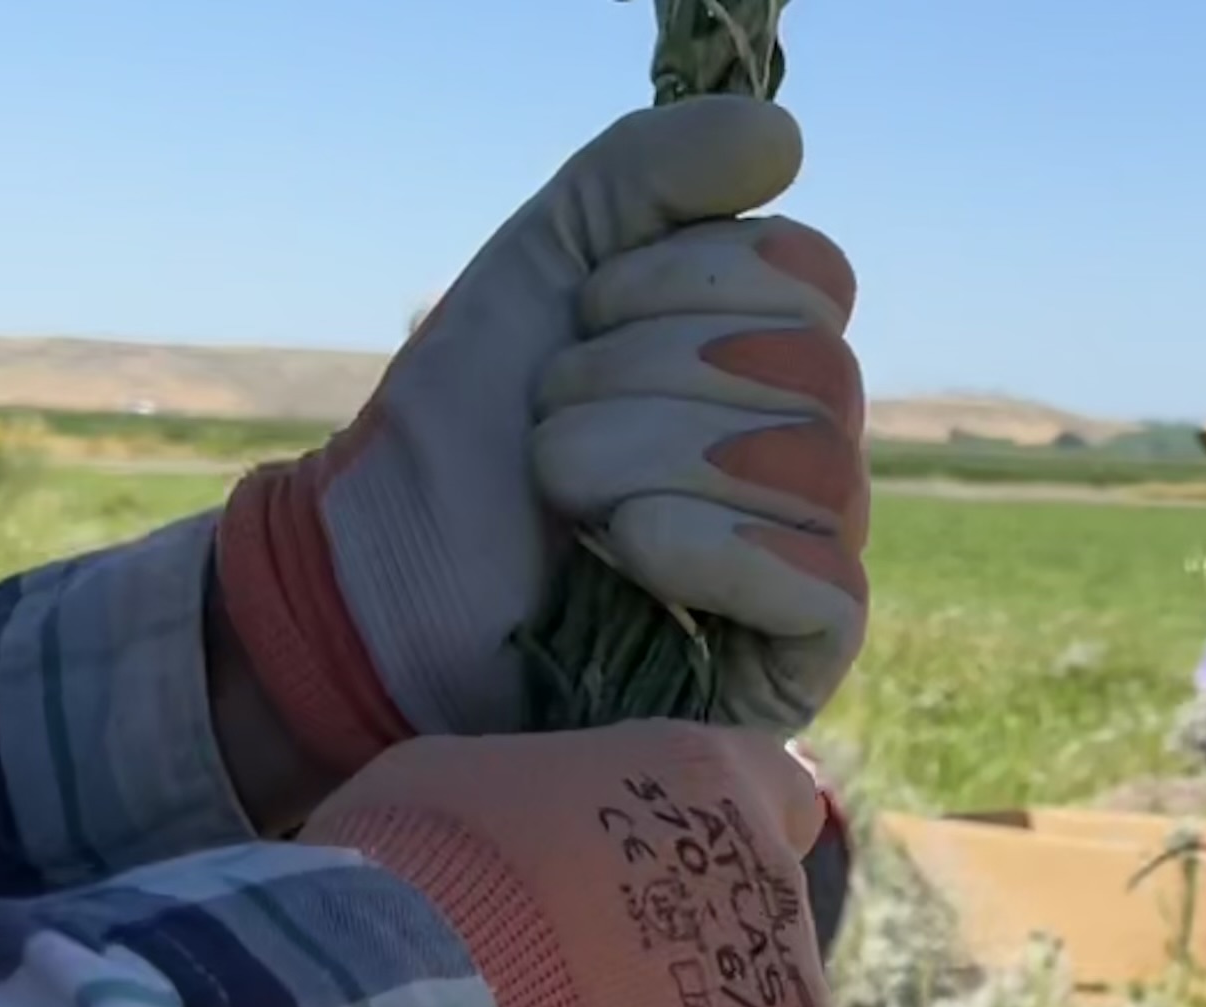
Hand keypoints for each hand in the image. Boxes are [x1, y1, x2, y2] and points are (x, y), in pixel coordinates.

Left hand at [213, 104, 869, 787]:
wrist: (380, 590)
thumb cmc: (458, 442)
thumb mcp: (544, 268)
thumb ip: (646, 179)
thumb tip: (782, 138)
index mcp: (757, 358)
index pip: (814, 278)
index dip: (694, 278)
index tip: (584, 314)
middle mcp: (802, 456)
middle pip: (818, 370)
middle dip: (653, 374)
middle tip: (550, 419)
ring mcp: (806, 566)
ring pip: (815, 471)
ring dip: (656, 458)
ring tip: (564, 490)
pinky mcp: (795, 668)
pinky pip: (825, 589)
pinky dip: (719, 549)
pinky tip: (630, 548)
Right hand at [307, 722, 875, 1006]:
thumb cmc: (402, 897)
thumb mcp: (450, 795)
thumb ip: (528, 819)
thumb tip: (512, 850)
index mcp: (704, 786)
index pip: (778, 793)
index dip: (732, 842)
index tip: (673, 889)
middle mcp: (775, 894)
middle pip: (774, 944)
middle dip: (707, 982)